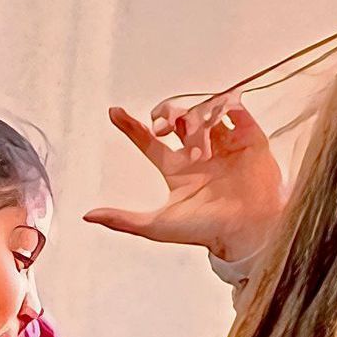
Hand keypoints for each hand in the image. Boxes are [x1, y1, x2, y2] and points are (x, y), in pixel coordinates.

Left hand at [86, 93, 283, 261]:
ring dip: (194, 118)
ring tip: (195, 137)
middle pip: (177, 120)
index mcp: (176, 169)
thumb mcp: (156, 226)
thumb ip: (122, 219)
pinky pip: (236, 110)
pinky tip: (220, 111)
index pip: (149, 143)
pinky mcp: (250, 138)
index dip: (131, 127)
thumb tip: (86, 216)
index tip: (113, 112)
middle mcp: (199, 153)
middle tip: (163, 126)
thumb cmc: (203, 230)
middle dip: (167, 114)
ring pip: (203, 113)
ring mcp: (224, 144)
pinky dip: (225, 105)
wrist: (245, 229)